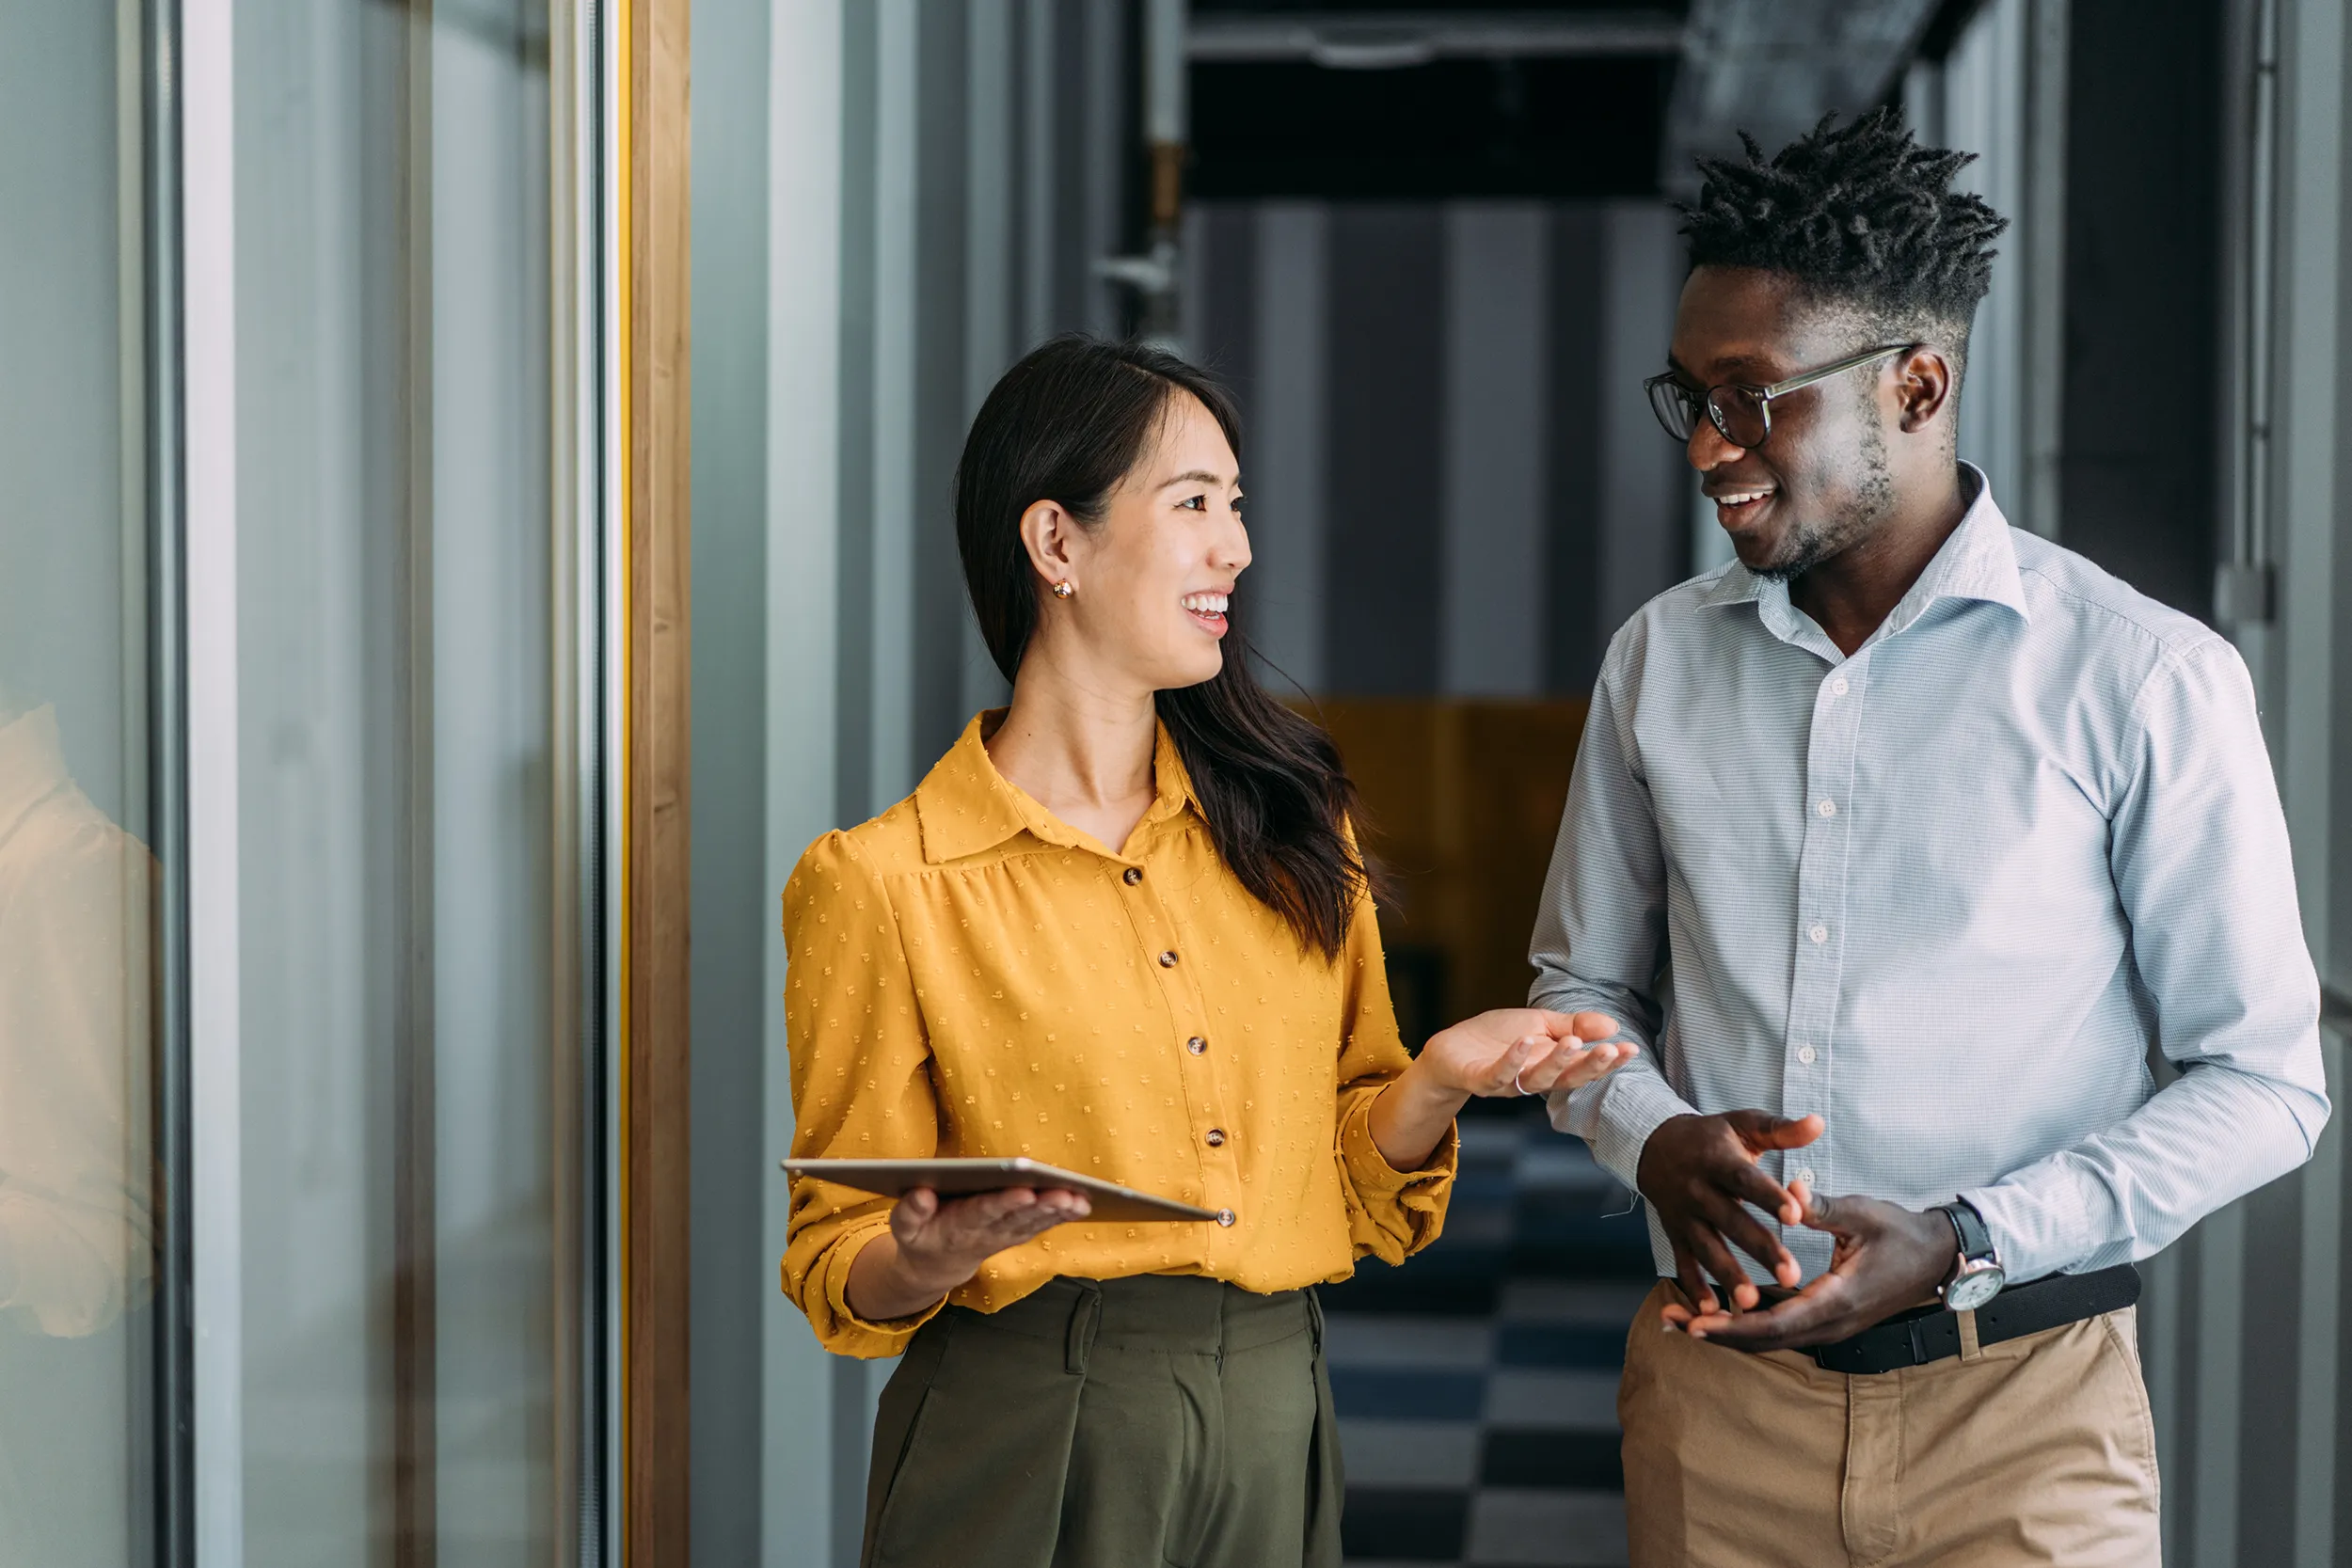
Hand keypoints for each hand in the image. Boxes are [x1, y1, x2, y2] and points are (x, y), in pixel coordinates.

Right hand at [844, 1185, 1090, 1321]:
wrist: (937, 1265)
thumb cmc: (921, 1235)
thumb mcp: (905, 1227)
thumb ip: (910, 1211)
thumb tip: (922, 1193)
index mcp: (958, 1225)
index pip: (983, 1212)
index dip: (1004, 1203)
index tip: (1024, 1191)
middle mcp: (986, 1231)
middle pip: (1017, 1217)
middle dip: (1042, 1205)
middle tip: (1065, 1192)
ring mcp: (1004, 1234)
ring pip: (1034, 1222)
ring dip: (1058, 1211)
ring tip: (1081, 1199)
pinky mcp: (1016, 1233)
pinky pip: (1041, 1225)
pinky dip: (1062, 1216)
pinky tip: (1082, 1203)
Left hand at [1367, 1010, 1631, 1172]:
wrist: (1450, 1049)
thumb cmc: (1497, 1038)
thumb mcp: (1539, 1024)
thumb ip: (1573, 1026)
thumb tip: (1613, 1025)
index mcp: (1551, 1065)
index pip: (1584, 1067)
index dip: (1607, 1061)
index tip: (1631, 1049)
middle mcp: (1533, 1078)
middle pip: (1567, 1079)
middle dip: (1590, 1066)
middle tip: (1609, 1050)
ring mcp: (1507, 1081)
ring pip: (1537, 1079)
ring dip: (1556, 1062)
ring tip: (1572, 1042)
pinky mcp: (1480, 1078)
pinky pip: (1498, 1074)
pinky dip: (1513, 1059)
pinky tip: (1526, 1041)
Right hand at [1636, 1110, 1819, 1314]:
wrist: (1654, 1146)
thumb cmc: (1711, 1137)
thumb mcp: (1743, 1124)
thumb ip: (1781, 1130)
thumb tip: (1817, 1124)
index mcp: (1718, 1159)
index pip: (1745, 1179)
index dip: (1769, 1196)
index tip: (1796, 1214)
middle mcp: (1698, 1189)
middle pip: (1731, 1221)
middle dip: (1760, 1249)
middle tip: (1792, 1275)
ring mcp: (1683, 1215)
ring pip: (1707, 1248)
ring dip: (1728, 1275)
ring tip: (1752, 1304)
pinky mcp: (1674, 1234)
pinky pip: (1683, 1263)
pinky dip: (1695, 1288)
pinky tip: (1712, 1312)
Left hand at [1673, 1191, 1957, 1352]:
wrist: (1937, 1257)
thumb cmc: (1901, 1233)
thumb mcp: (1862, 1214)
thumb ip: (1820, 1205)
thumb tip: (1785, 1187)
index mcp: (1838, 1300)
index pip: (1776, 1323)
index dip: (1733, 1325)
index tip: (1696, 1323)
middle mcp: (1831, 1323)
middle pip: (1764, 1339)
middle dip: (1717, 1333)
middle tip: (1671, 1321)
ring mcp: (1829, 1325)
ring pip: (1770, 1337)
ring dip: (1727, 1330)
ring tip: (1679, 1319)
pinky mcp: (1826, 1317)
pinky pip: (1780, 1326)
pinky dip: (1746, 1322)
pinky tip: (1716, 1312)